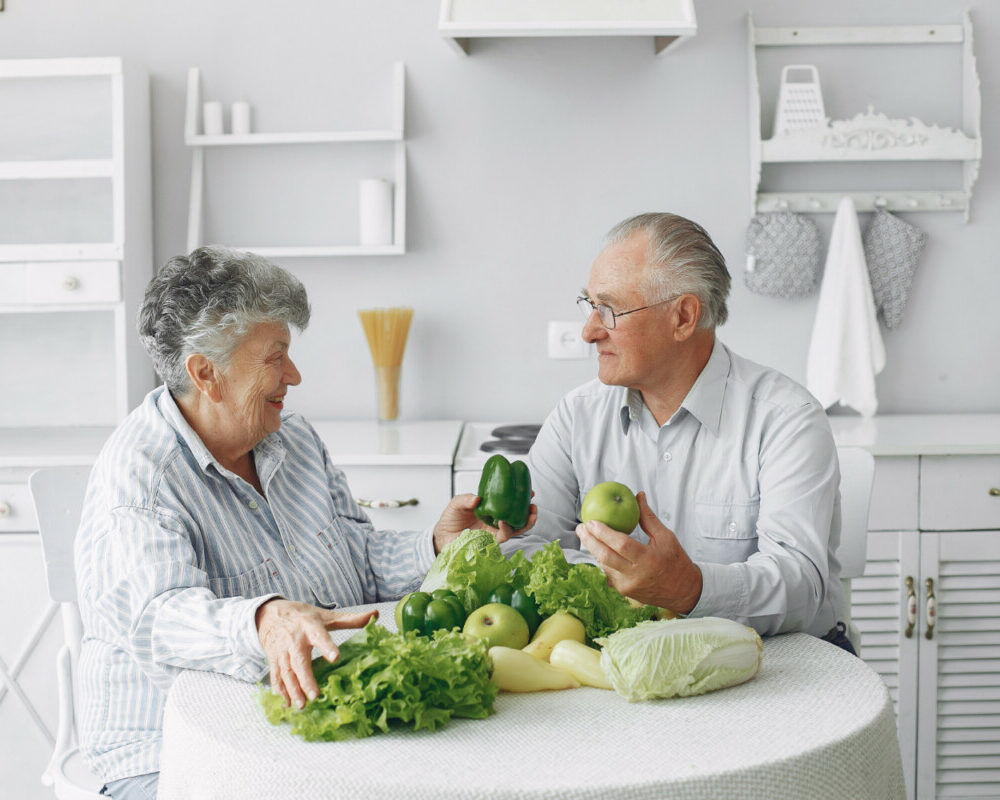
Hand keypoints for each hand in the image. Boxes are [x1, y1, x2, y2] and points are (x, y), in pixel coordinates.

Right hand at [255, 598, 376, 708]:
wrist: (270, 614)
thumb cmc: (303, 616)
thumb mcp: (326, 616)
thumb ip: (351, 619)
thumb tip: (375, 615)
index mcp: (310, 627)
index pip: (320, 636)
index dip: (327, 646)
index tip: (335, 657)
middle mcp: (294, 640)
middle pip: (299, 661)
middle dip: (306, 679)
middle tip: (314, 696)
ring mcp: (282, 651)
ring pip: (287, 672)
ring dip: (293, 689)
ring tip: (302, 705)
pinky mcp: (274, 659)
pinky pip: (276, 676)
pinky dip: (280, 690)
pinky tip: (287, 703)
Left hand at [432, 493, 537, 553]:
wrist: (442, 536)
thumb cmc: (451, 519)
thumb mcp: (457, 503)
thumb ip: (465, 499)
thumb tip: (477, 498)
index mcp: (492, 509)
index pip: (511, 504)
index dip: (522, 499)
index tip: (531, 492)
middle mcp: (496, 521)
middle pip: (518, 518)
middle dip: (529, 513)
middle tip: (534, 506)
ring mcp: (494, 532)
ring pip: (515, 529)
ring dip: (525, 522)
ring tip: (529, 513)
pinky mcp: (490, 542)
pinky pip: (503, 537)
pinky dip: (506, 529)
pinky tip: (504, 521)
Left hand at [575, 491, 701, 613]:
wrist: (684, 591)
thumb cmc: (675, 560)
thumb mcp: (666, 537)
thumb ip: (648, 518)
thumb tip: (638, 496)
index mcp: (649, 559)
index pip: (621, 544)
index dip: (603, 533)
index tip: (591, 521)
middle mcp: (636, 575)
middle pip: (605, 557)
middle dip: (589, 541)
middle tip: (581, 527)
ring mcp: (628, 586)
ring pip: (604, 566)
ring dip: (594, 550)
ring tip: (587, 535)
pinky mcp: (624, 592)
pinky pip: (608, 573)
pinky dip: (603, 560)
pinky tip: (599, 549)